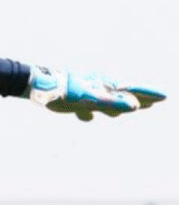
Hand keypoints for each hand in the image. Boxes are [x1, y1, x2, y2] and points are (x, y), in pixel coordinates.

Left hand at [26, 65, 164, 120]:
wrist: (41, 87)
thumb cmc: (67, 90)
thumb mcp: (90, 98)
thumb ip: (110, 102)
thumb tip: (132, 105)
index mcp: (105, 87)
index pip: (131, 91)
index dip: (147, 94)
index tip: (164, 96)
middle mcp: (98, 89)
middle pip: (123, 95)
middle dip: (139, 99)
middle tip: (154, 102)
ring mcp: (86, 94)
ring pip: (107, 102)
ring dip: (119, 107)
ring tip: (132, 109)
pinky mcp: (73, 101)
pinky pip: (86, 108)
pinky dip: (90, 113)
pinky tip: (88, 118)